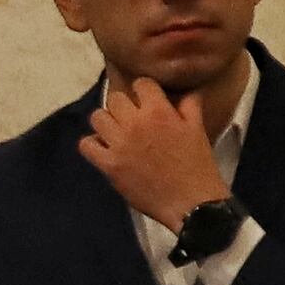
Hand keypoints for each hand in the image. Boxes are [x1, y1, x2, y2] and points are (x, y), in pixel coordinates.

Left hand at [77, 77, 227, 233]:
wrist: (190, 201)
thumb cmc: (197, 164)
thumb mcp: (197, 129)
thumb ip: (189, 106)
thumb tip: (188, 90)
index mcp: (159, 112)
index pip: (140, 83)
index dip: (144, 90)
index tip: (146, 101)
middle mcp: (135, 123)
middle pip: (115, 98)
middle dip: (123, 106)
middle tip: (131, 119)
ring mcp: (119, 143)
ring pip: (97, 117)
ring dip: (106, 123)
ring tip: (116, 132)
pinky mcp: (109, 164)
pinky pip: (86, 145)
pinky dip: (92, 145)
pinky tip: (104, 149)